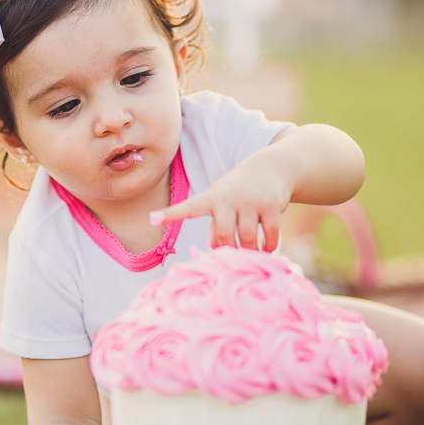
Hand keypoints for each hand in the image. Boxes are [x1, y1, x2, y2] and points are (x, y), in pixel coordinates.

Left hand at [148, 157, 293, 249]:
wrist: (269, 168)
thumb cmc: (236, 191)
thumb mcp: (220, 201)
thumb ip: (214, 224)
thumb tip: (214, 247)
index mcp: (211, 199)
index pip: (188, 208)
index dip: (171, 214)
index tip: (152, 219)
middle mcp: (229, 199)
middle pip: (223, 234)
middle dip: (227, 250)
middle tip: (232, 256)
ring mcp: (251, 201)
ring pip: (247, 238)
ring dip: (250, 252)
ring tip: (252, 255)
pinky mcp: (271, 205)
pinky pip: (270, 235)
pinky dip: (269, 247)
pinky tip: (267, 248)